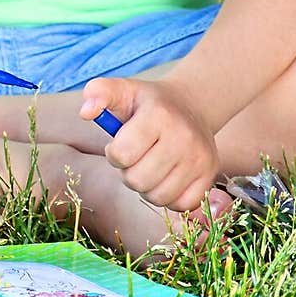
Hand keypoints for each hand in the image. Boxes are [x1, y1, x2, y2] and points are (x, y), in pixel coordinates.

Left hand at [79, 76, 219, 211]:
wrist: (190, 106)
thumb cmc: (146, 104)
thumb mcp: (121, 90)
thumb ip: (97, 92)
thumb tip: (85, 112)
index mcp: (158, 115)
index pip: (121, 154)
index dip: (114, 153)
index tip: (121, 143)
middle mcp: (184, 137)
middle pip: (138, 181)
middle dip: (128, 173)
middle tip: (136, 158)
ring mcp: (200, 158)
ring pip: (158, 197)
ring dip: (147, 187)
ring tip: (150, 167)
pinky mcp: (210, 175)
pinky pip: (181, 205)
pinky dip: (169, 197)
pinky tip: (166, 178)